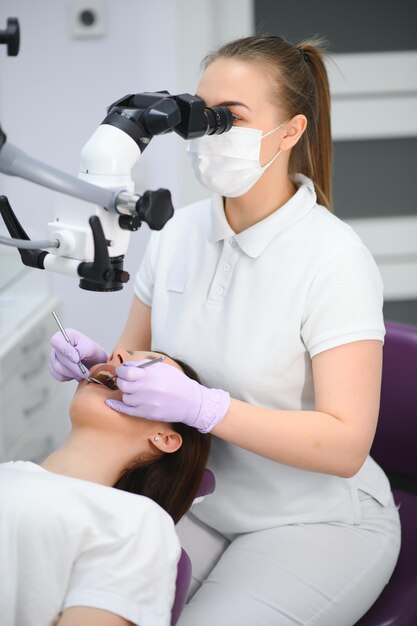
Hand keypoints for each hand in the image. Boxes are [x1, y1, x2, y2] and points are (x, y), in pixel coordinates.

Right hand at [49, 328, 108, 381]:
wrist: (94, 361)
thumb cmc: (92, 351)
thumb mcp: (91, 347)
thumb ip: (83, 350)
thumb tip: (76, 356)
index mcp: (64, 335)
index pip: (56, 341)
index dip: (66, 351)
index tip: (77, 360)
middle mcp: (57, 346)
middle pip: (58, 358)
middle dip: (73, 367)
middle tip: (86, 372)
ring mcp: (54, 358)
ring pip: (57, 368)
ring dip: (72, 373)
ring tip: (84, 374)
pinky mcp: (54, 369)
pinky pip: (59, 376)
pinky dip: (69, 377)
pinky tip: (77, 374)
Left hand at [105, 361, 230, 432]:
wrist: (191, 401)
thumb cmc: (176, 383)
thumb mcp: (162, 368)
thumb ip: (143, 365)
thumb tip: (126, 365)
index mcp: (150, 373)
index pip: (125, 371)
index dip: (122, 371)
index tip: (123, 372)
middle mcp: (146, 387)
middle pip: (123, 384)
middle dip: (123, 382)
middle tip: (127, 382)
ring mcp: (146, 401)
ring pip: (125, 397)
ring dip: (127, 394)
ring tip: (136, 392)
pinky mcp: (147, 413)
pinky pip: (126, 410)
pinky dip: (118, 406)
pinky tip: (112, 403)